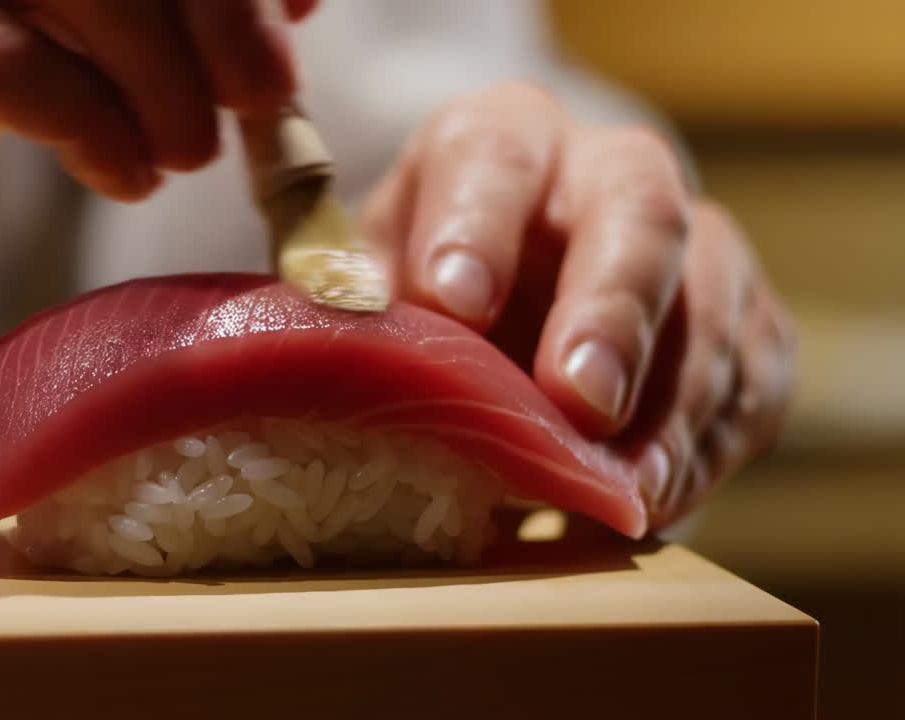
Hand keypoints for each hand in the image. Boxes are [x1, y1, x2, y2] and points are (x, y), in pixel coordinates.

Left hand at [361, 82, 795, 528]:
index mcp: (498, 142)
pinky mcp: (746, 318)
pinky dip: (708, 446)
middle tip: (581, 404)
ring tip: (624, 491)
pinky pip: (753, 379)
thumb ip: (364, 316)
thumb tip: (329, 373)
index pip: (491, 156)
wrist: (517, 301)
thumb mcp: (378, 288)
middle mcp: (604, 172)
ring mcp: (693, 241)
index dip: (475, 227)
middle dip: (610, 312)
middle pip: (635, 215)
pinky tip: (658, 497)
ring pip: (713, 303)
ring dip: (670, 407)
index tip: (453, 303)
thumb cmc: (428, 296)